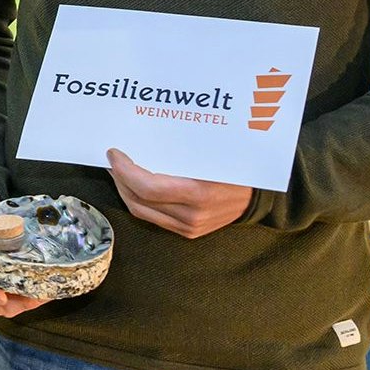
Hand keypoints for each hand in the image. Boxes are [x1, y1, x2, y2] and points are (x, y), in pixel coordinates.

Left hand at [106, 149, 251, 237]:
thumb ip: (178, 151)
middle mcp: (192, 215)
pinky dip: (139, 201)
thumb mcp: (211, 154)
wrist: (258, 197)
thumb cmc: (235, 168)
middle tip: (112, 160)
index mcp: (199, 193)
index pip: (148, 187)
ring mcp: (189, 227)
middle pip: (139, 201)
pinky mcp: (187, 232)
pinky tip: (134, 185)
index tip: (114, 153)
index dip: (125, 171)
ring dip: (125, 190)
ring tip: (118, 171)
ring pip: (141, 212)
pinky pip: (153, 217)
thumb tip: (142, 137)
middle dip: (119, 179)